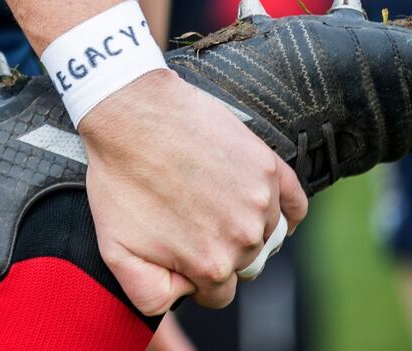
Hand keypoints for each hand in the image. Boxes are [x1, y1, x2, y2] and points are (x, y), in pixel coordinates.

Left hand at [80, 68, 307, 314]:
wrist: (132, 114)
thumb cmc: (120, 177)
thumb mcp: (115, 250)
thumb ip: (149, 293)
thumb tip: (182, 297)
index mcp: (210, 263)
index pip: (219, 293)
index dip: (196, 275)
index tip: (182, 252)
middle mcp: (244, 237)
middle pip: (243, 263)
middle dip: (217, 248)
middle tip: (188, 219)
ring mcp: (260, 199)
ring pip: (265, 233)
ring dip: (243, 223)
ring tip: (207, 198)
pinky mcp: (268, 165)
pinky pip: (295, 203)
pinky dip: (285, 209)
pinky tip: (261, 203)